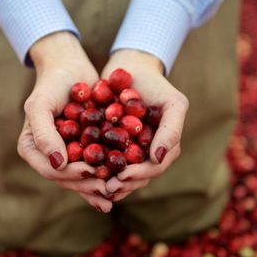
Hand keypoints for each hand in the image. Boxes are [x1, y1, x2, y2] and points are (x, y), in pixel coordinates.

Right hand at [17, 32, 111, 212]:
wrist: (70, 68)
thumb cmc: (51, 84)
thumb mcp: (40, 105)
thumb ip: (43, 134)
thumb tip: (57, 165)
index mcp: (32, 148)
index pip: (51, 170)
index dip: (71, 175)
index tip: (92, 172)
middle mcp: (48, 155)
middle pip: (67, 178)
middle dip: (87, 186)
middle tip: (108, 191)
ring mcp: (66, 153)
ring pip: (81, 177)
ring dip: (97, 187)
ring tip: (115, 194)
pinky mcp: (83, 148)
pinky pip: (94, 165)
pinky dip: (105, 174)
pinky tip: (120, 183)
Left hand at [101, 49, 188, 200]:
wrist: (130, 68)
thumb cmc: (155, 85)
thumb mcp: (173, 103)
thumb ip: (172, 130)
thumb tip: (159, 158)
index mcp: (163, 148)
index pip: (154, 168)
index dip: (139, 175)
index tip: (122, 177)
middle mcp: (146, 153)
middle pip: (136, 176)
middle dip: (122, 184)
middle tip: (106, 188)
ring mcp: (128, 150)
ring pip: (119, 172)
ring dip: (107, 181)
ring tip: (93, 185)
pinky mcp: (109, 144)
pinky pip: (103, 160)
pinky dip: (96, 167)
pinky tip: (83, 171)